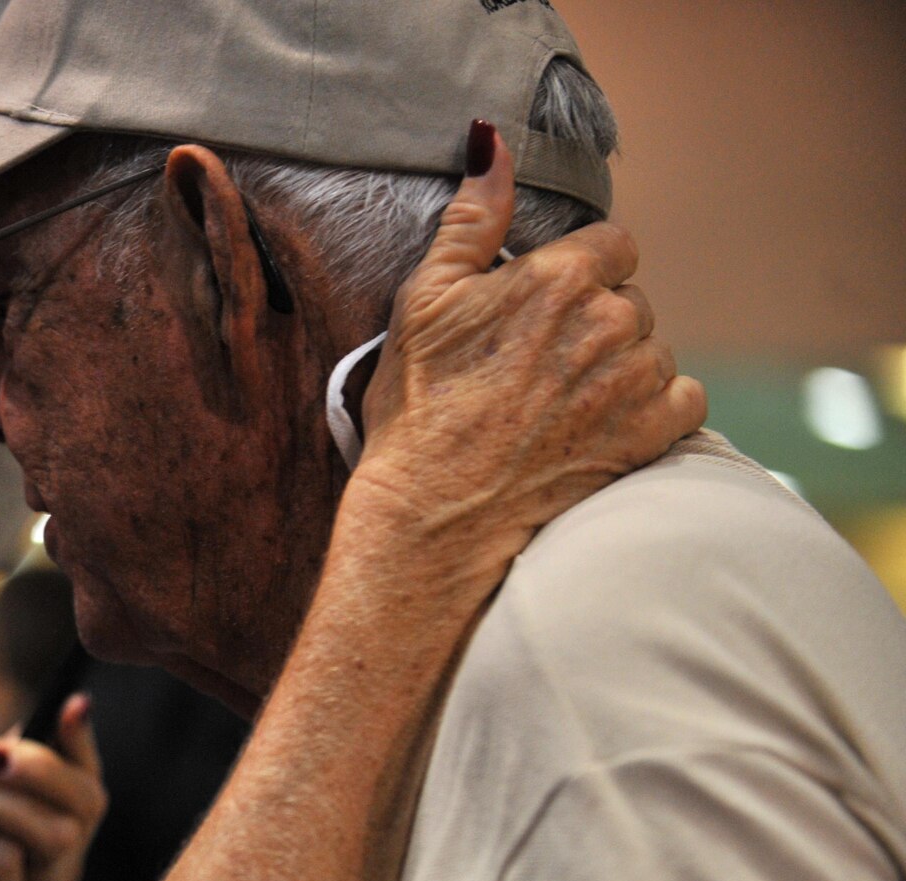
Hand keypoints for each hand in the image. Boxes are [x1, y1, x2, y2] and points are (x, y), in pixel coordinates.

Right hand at [351, 123, 706, 593]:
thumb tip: (491, 143)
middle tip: (540, 365)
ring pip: (654, 349)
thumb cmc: (419, 409)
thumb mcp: (424, 301)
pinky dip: (655, 409)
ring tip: (564, 402)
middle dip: (597, 323)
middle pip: (631, 299)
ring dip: (623, 367)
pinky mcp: (651, 435)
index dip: (578, 272)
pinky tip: (604, 424)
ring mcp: (636, 380)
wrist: (435, 514)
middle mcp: (610, 321)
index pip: (612, 244)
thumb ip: (470, 218)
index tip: (543, 309)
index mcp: (559, 278)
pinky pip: (685, 399)